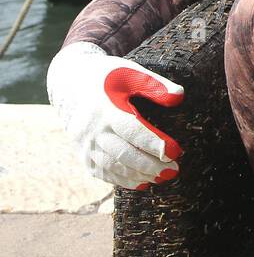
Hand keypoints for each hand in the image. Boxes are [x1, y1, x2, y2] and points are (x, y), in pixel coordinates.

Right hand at [47, 42, 184, 188]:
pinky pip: (101, 172)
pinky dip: (121, 180)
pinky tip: (142, 183)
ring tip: (161, 178)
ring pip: (112, 166)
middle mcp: (92, 129)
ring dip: (138, 175)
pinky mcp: (82, 153)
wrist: (72, 83)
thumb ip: (155, 85)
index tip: (176, 152)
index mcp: (106, 108)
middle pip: (123, 153)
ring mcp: (84, 144)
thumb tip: (179, 97)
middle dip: (150, 165)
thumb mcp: (132, 73)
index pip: (133, 130)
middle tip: (174, 170)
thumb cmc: (110, 77)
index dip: (155, 143)